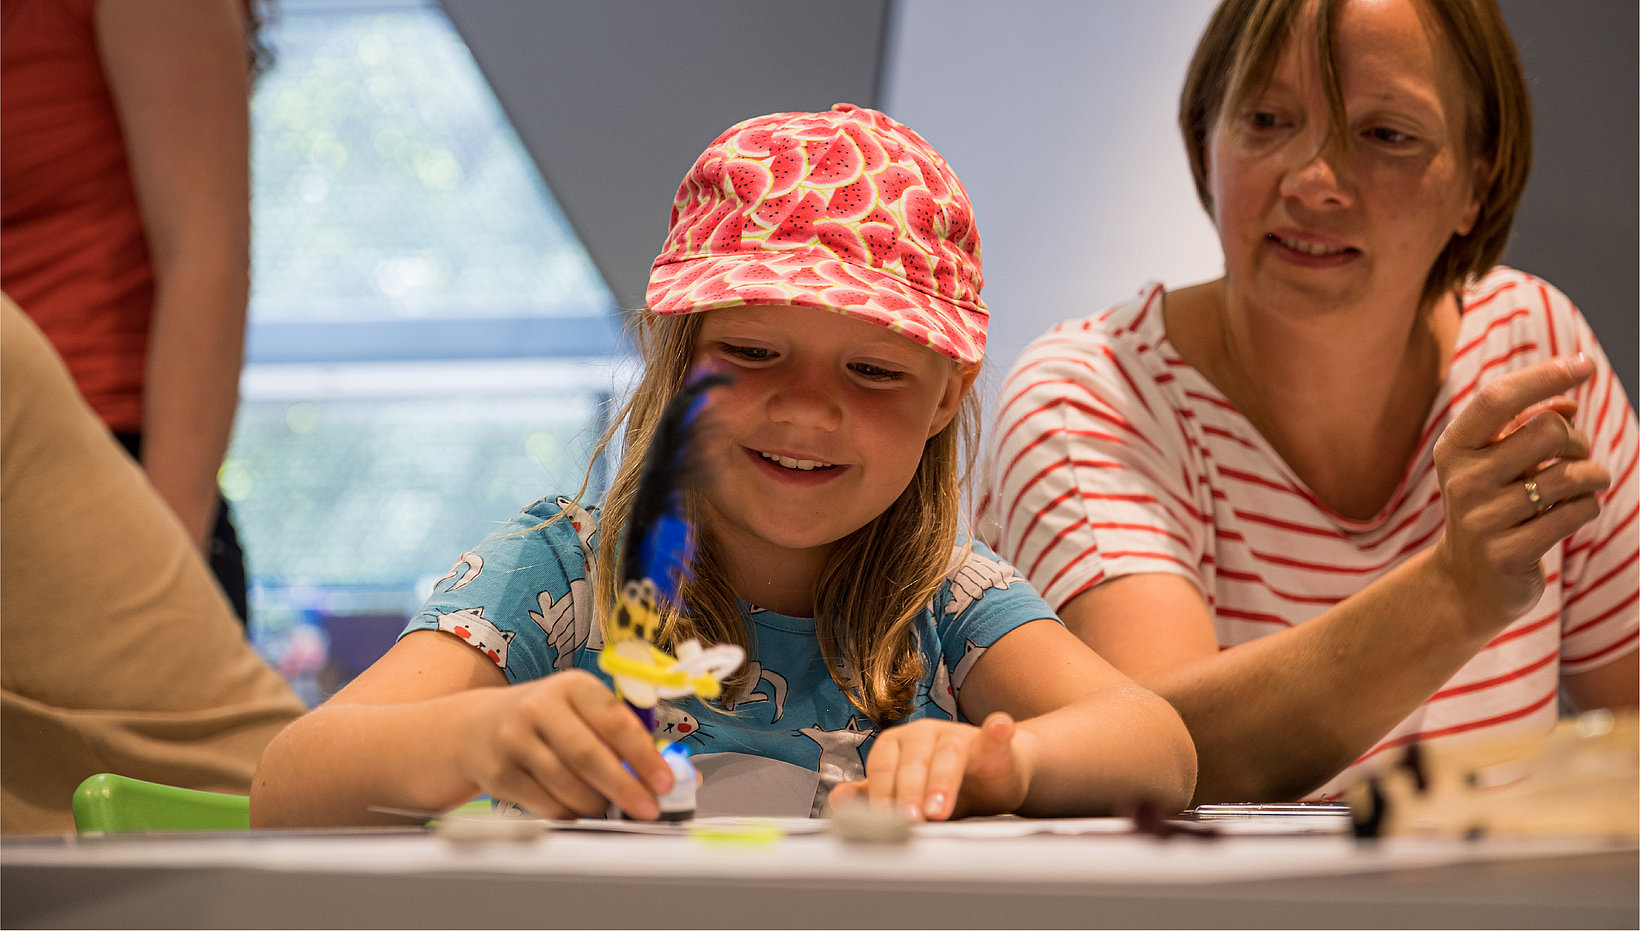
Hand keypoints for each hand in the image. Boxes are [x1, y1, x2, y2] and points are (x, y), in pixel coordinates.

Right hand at [457, 669, 672, 819]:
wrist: (478, 727)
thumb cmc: (548, 720)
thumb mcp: (580, 708)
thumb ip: (619, 733)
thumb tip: (663, 772)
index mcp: (572, 686)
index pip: (616, 720)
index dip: (644, 755)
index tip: (665, 782)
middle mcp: (539, 708)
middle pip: (589, 756)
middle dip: (625, 788)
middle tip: (648, 809)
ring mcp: (514, 741)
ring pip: (568, 786)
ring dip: (597, 804)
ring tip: (608, 805)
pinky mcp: (499, 775)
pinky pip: (547, 805)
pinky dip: (571, 812)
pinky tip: (578, 807)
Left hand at [831, 712, 1030, 820]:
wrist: (993, 778)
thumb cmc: (944, 787)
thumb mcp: (907, 795)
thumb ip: (875, 795)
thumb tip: (838, 798)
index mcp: (898, 744)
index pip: (883, 766)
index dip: (881, 792)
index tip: (882, 818)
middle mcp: (925, 733)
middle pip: (913, 761)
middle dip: (909, 792)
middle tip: (908, 819)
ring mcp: (959, 734)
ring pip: (948, 753)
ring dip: (942, 781)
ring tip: (939, 809)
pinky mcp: (993, 742)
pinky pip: (994, 734)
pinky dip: (997, 730)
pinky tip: (999, 728)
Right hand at [1430, 355, 1610, 628]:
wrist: (1465, 583)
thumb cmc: (1490, 508)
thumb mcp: (1495, 463)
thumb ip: (1525, 427)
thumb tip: (1568, 403)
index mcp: (1454, 449)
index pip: (1498, 398)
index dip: (1544, 376)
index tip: (1584, 364)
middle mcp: (1462, 480)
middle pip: (1546, 431)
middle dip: (1578, 439)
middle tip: (1578, 454)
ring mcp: (1482, 519)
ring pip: (1570, 475)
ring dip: (1593, 477)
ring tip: (1585, 485)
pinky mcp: (1508, 552)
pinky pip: (1575, 513)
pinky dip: (1587, 508)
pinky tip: (1573, 514)